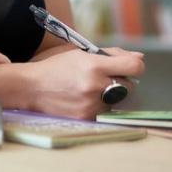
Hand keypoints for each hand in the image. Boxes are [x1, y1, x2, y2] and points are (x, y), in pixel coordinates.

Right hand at [26, 47, 144, 119]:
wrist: (32, 87)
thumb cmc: (57, 67)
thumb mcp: (81, 53)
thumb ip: (112, 54)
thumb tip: (139, 57)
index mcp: (94, 65)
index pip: (134, 67)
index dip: (136, 65)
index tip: (130, 66)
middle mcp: (96, 86)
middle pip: (129, 86)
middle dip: (121, 80)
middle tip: (103, 77)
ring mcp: (92, 104)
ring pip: (117, 100)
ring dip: (110, 94)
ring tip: (88, 88)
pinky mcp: (87, 117)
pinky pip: (105, 112)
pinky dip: (99, 105)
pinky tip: (82, 98)